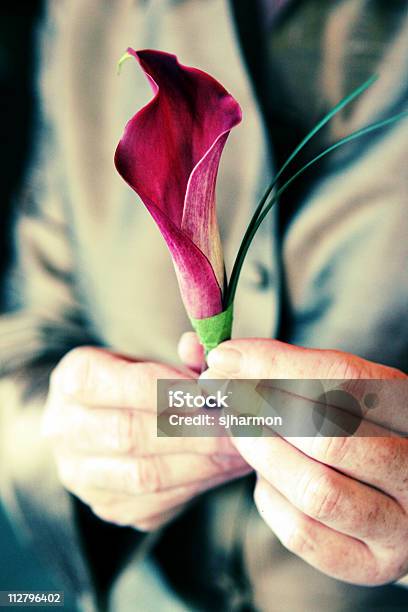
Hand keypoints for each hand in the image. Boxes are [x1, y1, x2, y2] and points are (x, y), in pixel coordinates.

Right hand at [43, 347, 249, 531]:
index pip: (125, 384)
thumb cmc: (134, 383)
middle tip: (241, 425)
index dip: (173, 389)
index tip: (216, 391)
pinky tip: (225, 469)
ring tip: (243, 449)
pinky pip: (157, 503)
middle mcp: (65, 431)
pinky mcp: (108, 507)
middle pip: (133, 434)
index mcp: (73, 380)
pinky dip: (198, 486)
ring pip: (145, 476)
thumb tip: (202, 350)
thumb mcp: (155, 359)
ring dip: (203, 463)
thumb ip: (183, 358)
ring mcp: (82, 476)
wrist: (102, 423)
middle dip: (196, 431)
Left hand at [179, 335, 407, 584]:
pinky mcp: (369, 565)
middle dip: (264, 410)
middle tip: (226, 395)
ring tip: (240, 430)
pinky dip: (271, 498)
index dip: (275, 365)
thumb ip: (292, 372)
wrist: (397, 499)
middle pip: (330, 435)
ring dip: (262, 454)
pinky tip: (264, 477)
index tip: (226, 357)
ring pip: (316, 490)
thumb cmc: (358, 433)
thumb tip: (225, 358)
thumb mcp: (344, 395)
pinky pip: (304, 532)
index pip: (342, 378)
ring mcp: (397, 525)